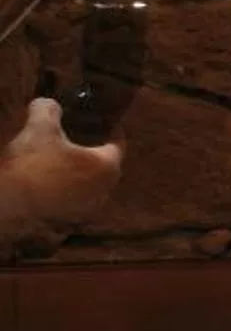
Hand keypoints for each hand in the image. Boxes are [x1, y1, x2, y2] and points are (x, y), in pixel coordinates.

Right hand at [0, 96, 123, 235]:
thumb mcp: (38, 129)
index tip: (103, 122)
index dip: (110, 129)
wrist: (7, 213)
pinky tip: (44, 185)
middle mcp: (104, 192)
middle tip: (74, 139)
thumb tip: (48, 103)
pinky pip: (70, 203)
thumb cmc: (31, 167)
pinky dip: (62, 193)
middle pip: (103, 166)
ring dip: (76, 175)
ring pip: (87, 187)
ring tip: (56, 162)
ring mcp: (86, 213)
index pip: (118, 143)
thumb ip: (48, 110)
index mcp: (107, 167)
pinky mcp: (66, 227)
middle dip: (90, 153)